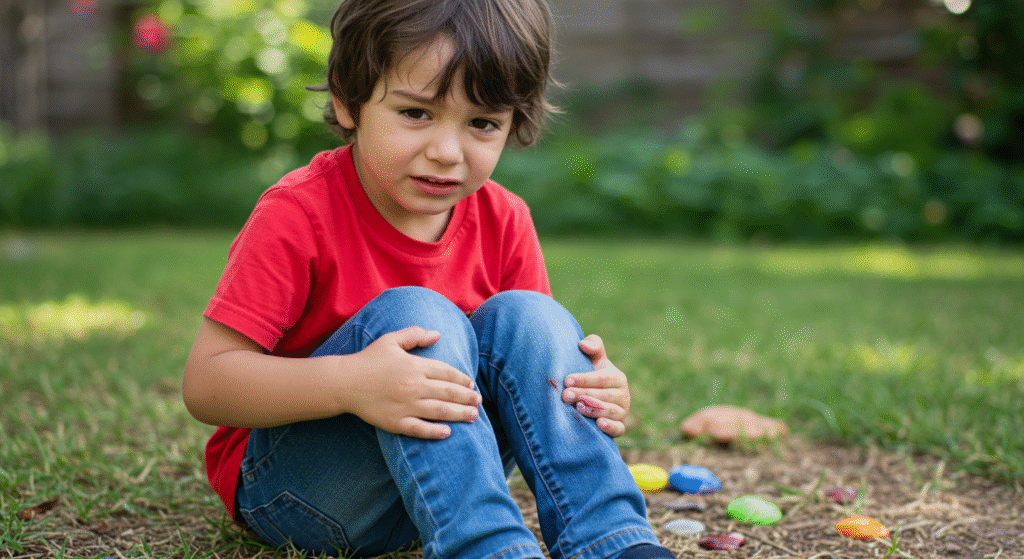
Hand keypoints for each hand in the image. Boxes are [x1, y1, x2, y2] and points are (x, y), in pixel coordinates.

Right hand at [348, 326, 481, 439]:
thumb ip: (415, 334)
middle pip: (449, 392)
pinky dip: (435, 432)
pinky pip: (420, 428)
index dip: (462, 379)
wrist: (344, 382)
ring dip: (460, 414)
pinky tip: (447, 432)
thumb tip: (437, 334)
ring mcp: (406, 405)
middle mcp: (414, 386)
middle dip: (467, 398)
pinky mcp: (396, 421)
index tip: (472, 384)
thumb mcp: (391, 340)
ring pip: (440, 411)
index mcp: (415, 366)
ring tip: (473, 416)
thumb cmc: (368, 359)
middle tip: (479, 401)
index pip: (447, 373)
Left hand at [562, 334, 630, 437]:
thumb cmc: (591, 376)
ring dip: (593, 410)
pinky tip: (599, 424)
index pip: (601, 378)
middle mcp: (623, 395)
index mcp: (617, 377)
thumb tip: (583, 345)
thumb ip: (593, 347)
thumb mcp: (594, 361)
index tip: (567, 380)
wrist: (594, 401)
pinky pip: (618, 428)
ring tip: (577, 407)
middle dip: (583, 394)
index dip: (584, 379)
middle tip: (565, 395)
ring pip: (609, 411)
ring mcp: (623, 412)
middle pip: (603, 395)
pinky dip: (610, 427)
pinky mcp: (620, 427)